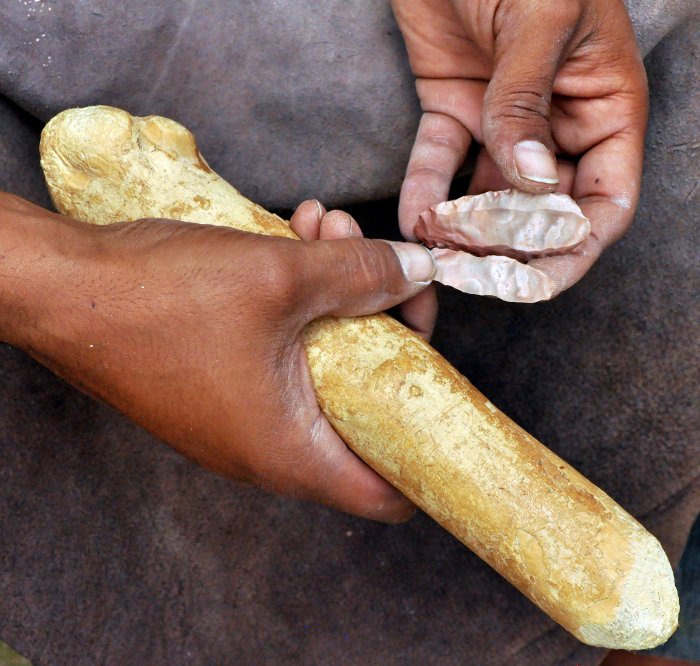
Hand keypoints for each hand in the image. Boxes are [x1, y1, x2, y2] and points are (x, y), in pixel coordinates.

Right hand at [2, 194, 435, 522]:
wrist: (59, 290)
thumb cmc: (158, 298)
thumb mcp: (279, 276)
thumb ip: (361, 275)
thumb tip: (416, 270)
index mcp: (290, 452)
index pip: (388, 489)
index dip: (427, 442)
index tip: (438, 374)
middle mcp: (267, 448)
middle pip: (361, 405)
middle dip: (380, 321)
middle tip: (375, 260)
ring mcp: (239, 417)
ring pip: (320, 365)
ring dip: (333, 296)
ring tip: (325, 227)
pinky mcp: (217, 385)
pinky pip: (279, 351)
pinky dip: (295, 301)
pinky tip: (291, 237)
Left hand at [392, 0, 647, 303]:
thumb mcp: (540, 16)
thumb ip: (528, 101)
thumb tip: (531, 178)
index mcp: (603, 106)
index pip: (603, 200)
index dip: (575, 247)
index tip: (537, 279)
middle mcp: (556, 123)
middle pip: (541, 210)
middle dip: (510, 250)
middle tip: (475, 275)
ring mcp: (503, 121)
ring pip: (488, 196)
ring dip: (464, 231)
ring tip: (439, 252)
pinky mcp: (453, 108)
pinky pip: (442, 162)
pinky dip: (427, 192)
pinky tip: (416, 217)